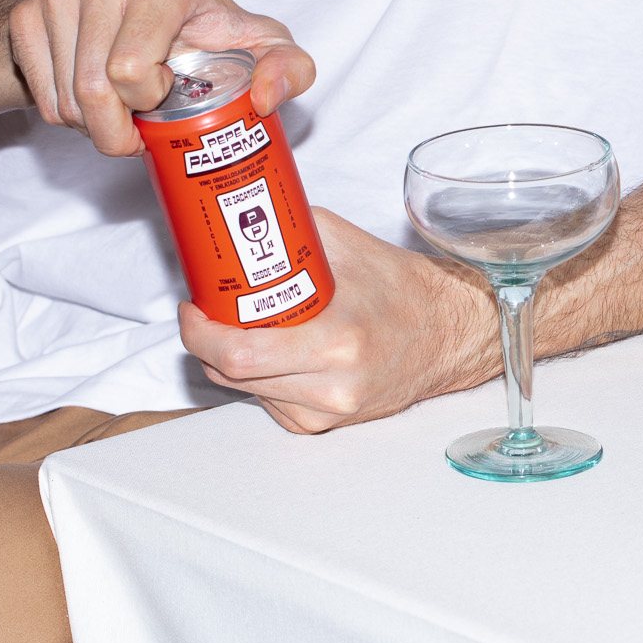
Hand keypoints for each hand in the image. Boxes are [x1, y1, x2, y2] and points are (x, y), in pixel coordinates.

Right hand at [10, 0, 315, 156]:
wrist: (134, 16)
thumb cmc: (202, 34)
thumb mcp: (259, 47)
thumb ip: (290, 69)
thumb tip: (266, 98)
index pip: (130, 71)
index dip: (149, 102)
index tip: (167, 95)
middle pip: (93, 90)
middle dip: (119, 126)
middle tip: (141, 119)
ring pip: (66, 98)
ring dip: (94, 124)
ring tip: (120, 105)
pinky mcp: (26, 11)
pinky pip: (40, 96)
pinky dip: (67, 113)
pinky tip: (91, 94)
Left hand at [178, 209, 498, 433]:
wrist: (447, 334)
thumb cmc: (403, 290)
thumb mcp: (347, 244)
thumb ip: (291, 232)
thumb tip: (240, 218)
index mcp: (337, 342)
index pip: (239, 354)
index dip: (200, 332)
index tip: (195, 308)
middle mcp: (332, 386)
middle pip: (232, 375)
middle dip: (208, 341)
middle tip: (210, 311)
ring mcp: (328, 412)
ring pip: (245, 390)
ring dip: (234, 359)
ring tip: (251, 326)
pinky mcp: (325, 425)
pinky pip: (269, 402)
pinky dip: (263, 377)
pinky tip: (283, 352)